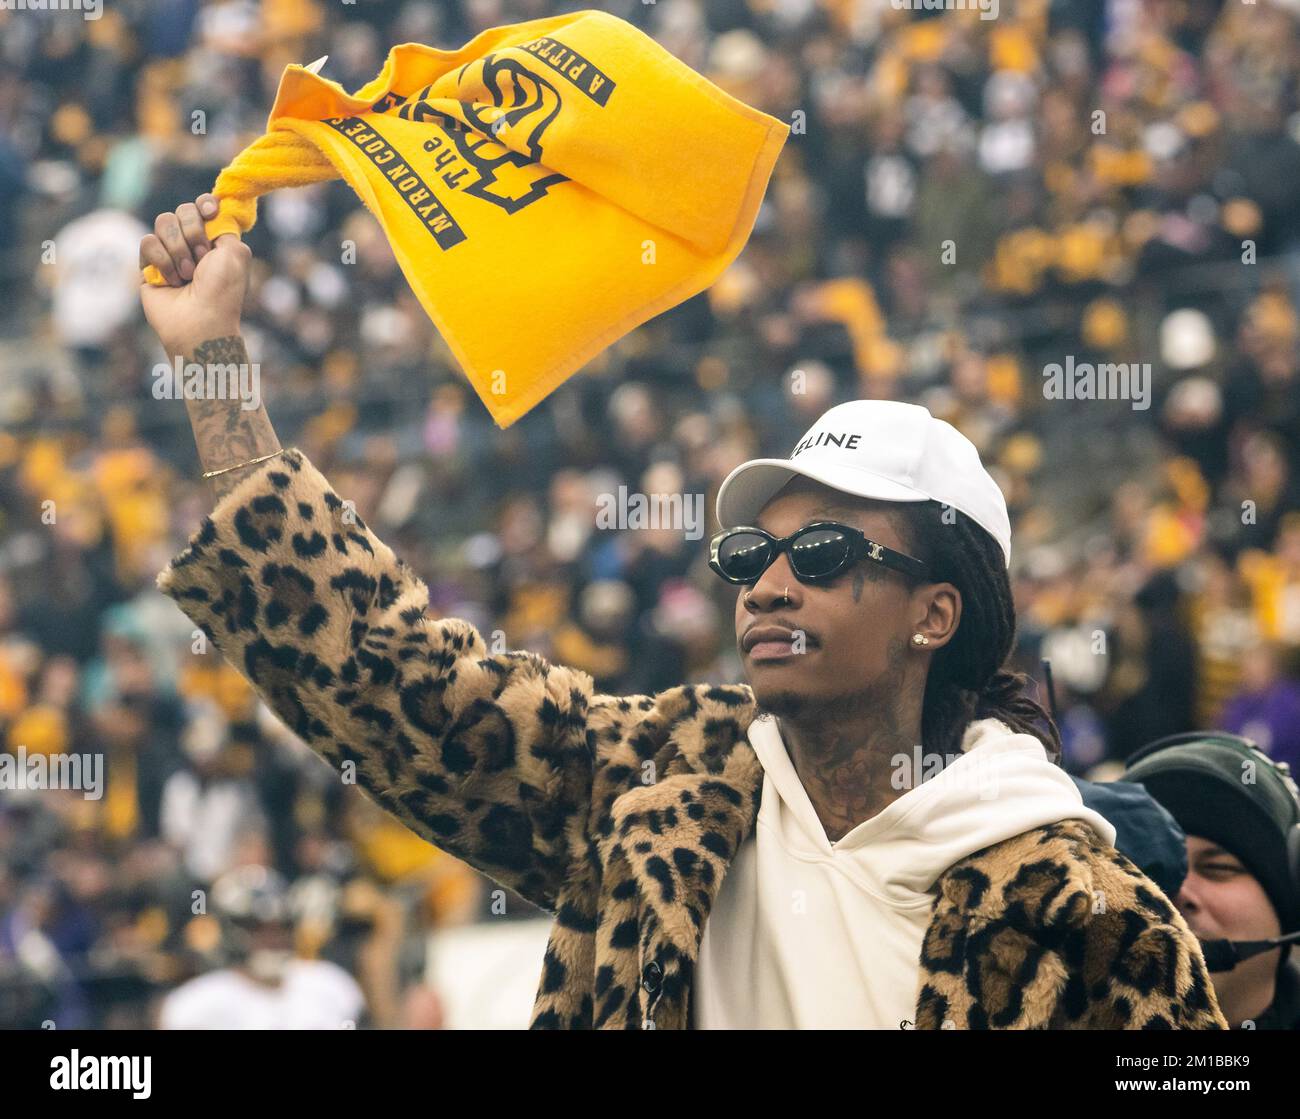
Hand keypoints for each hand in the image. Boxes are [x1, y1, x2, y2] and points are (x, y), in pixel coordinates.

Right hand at [139, 194, 251, 355]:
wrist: (199, 320)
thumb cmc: (221, 290)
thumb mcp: (235, 253)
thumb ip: (225, 225)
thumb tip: (212, 211)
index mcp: (215, 240)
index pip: (203, 206)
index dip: (204, 205)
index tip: (210, 212)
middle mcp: (192, 243)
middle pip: (182, 210)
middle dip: (193, 232)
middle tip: (201, 258)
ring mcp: (168, 252)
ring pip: (162, 222)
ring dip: (178, 249)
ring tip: (187, 275)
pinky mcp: (148, 263)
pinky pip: (147, 242)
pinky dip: (162, 261)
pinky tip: (171, 281)